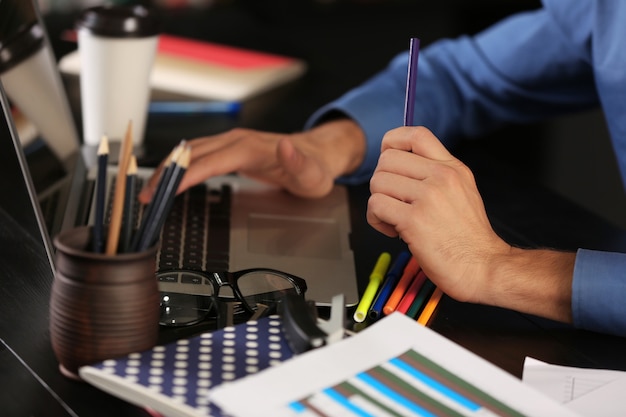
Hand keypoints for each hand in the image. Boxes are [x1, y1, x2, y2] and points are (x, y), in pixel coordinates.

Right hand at [138, 119, 365, 203]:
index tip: (167, 189)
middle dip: (166, 174)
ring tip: (150, 190)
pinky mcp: (230, 150)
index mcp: (252, 147)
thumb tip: (286, 145)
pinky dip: (179, 167)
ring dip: (168, 170)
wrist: (318, 156)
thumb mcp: (312, 173)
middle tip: (147, 195)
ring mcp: (232, 143)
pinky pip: (198, 156)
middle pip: (193, 154)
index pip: (211, 160)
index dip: (186, 174)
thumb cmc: (315, 169)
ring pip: (191, 152)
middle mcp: (238, 140)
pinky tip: (169, 179)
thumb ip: (299, 162)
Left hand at [367, 126, 510, 302]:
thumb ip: (435, 174)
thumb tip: (401, 163)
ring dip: (378, 203)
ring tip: (395, 219)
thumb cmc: (468, 237)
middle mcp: (441, 177)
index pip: (416, 134)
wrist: (484, 267)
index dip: (393, 142)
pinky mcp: (414, 220)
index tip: (389, 159)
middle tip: (394, 202)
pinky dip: (377, 220)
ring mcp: (428, 197)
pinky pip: (376, 205)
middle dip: (382, 182)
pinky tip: (393, 231)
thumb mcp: (461, 191)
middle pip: (387, 160)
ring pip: (377, 182)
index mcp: (452, 168)